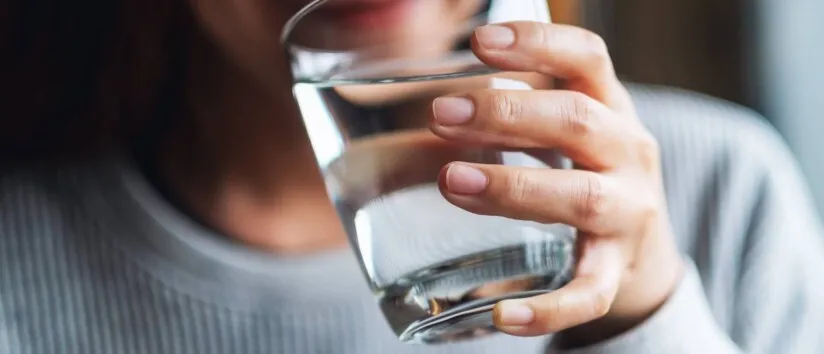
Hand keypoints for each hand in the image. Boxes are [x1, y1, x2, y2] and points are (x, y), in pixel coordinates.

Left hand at [429, 22, 683, 346]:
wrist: (642, 253)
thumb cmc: (586, 174)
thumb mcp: (566, 131)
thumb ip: (516, 109)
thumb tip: (434, 93)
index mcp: (612, 109)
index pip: (587, 59)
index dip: (539, 44)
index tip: (481, 42)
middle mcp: (629, 154)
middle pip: (579, 122)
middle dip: (508, 115)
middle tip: (441, 115)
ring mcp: (630, 214)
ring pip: (582, 198)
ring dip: (514, 188)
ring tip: (453, 182)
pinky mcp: (617, 272)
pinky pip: (589, 293)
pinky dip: (548, 308)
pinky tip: (503, 316)